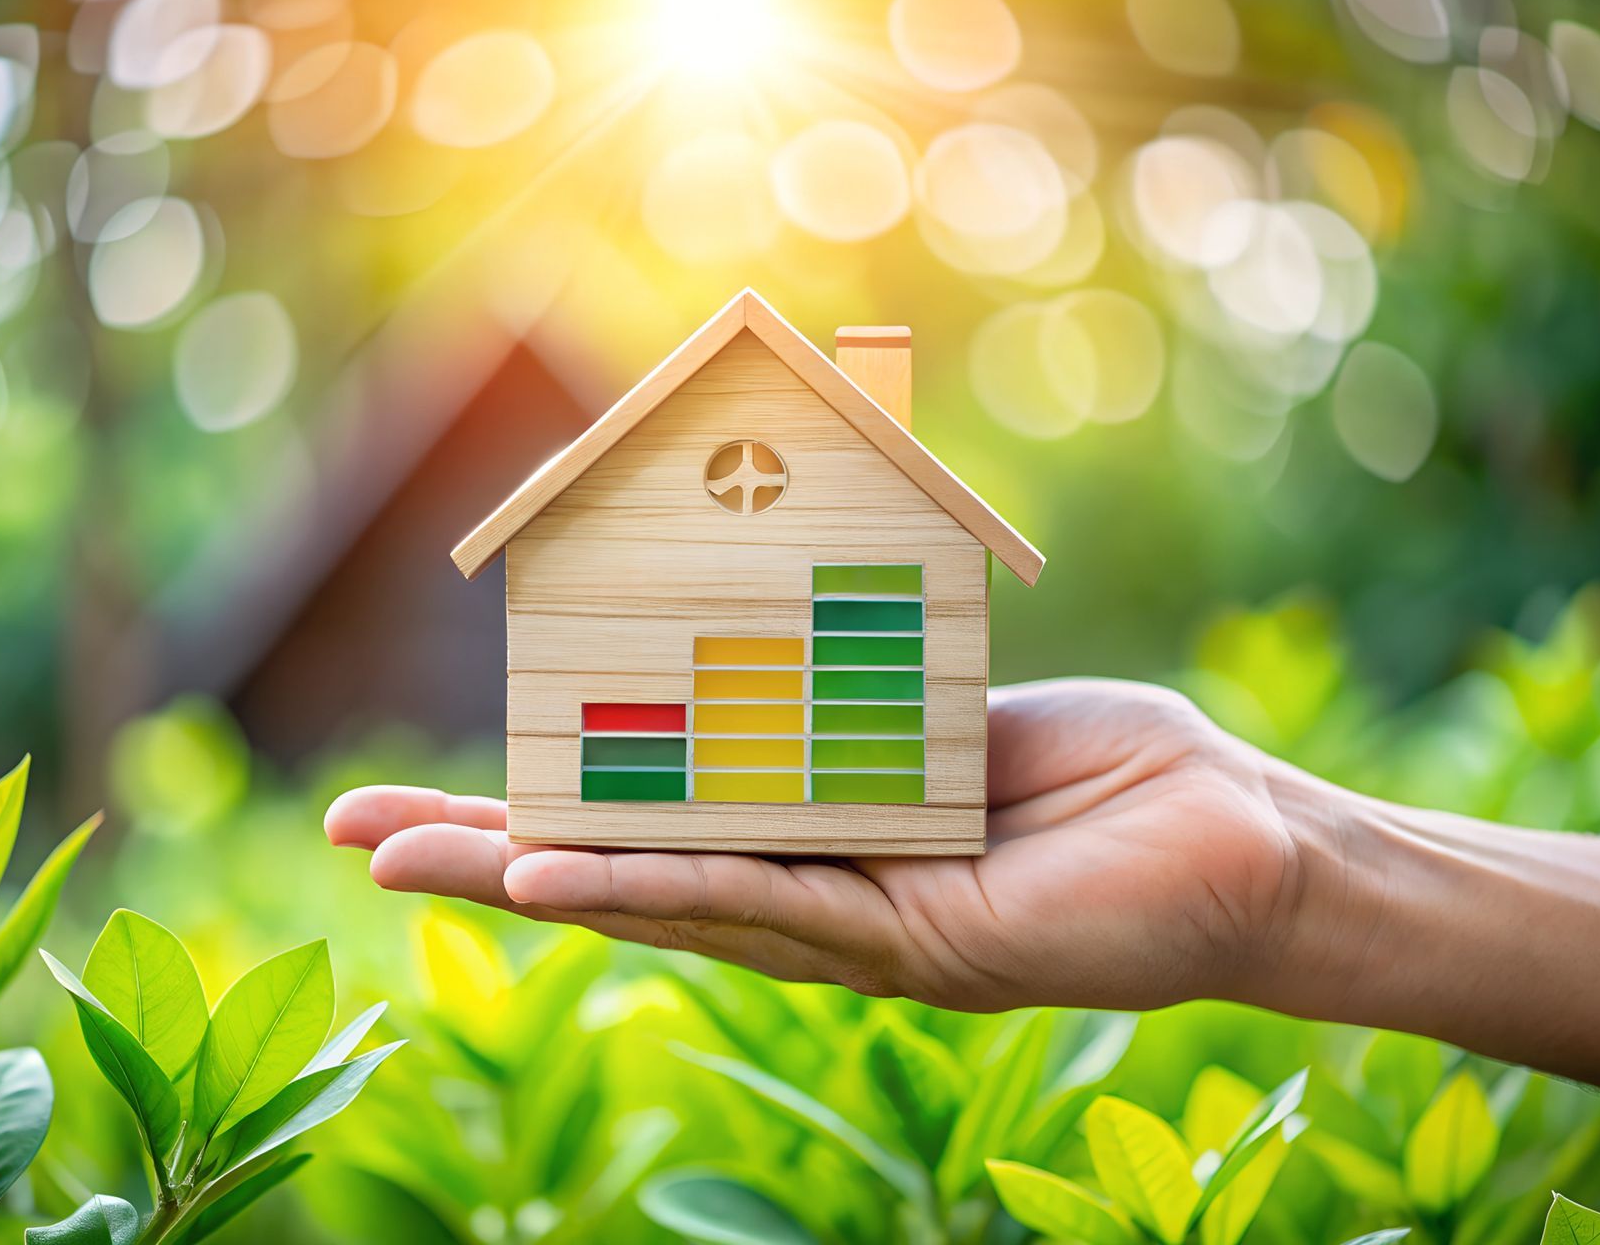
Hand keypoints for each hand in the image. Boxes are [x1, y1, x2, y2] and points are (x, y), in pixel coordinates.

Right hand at [322, 679, 1308, 1012]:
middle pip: (630, 869)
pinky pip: (771, 905)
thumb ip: (852, 706)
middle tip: (350, 839)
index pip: (654, 816)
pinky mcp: (917, 947)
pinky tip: (567, 875)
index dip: (541, 800)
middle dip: (488, 855)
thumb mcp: (950, 711)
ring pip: (671, 896)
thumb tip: (753, 651)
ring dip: (539, 876)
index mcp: (819, 833)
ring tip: (413, 862)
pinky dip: (664, 885)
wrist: (1249, 839)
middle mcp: (820, 893)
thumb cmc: (1113, 771)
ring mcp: (859, 931)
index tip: (437, 782)